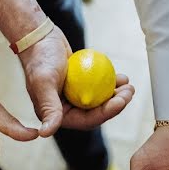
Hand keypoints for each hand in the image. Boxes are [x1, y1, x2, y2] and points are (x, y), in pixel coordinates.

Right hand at [19, 28, 135, 135]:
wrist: (39, 36)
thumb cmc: (39, 58)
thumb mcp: (43, 82)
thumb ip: (48, 108)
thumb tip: (45, 133)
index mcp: (56, 115)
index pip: (86, 120)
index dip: (106, 113)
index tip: (121, 101)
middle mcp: (65, 109)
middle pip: (96, 112)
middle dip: (116, 104)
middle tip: (129, 92)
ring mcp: (74, 96)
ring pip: (99, 100)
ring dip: (116, 94)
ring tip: (128, 85)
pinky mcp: (80, 83)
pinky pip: (98, 86)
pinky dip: (110, 82)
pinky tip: (121, 77)